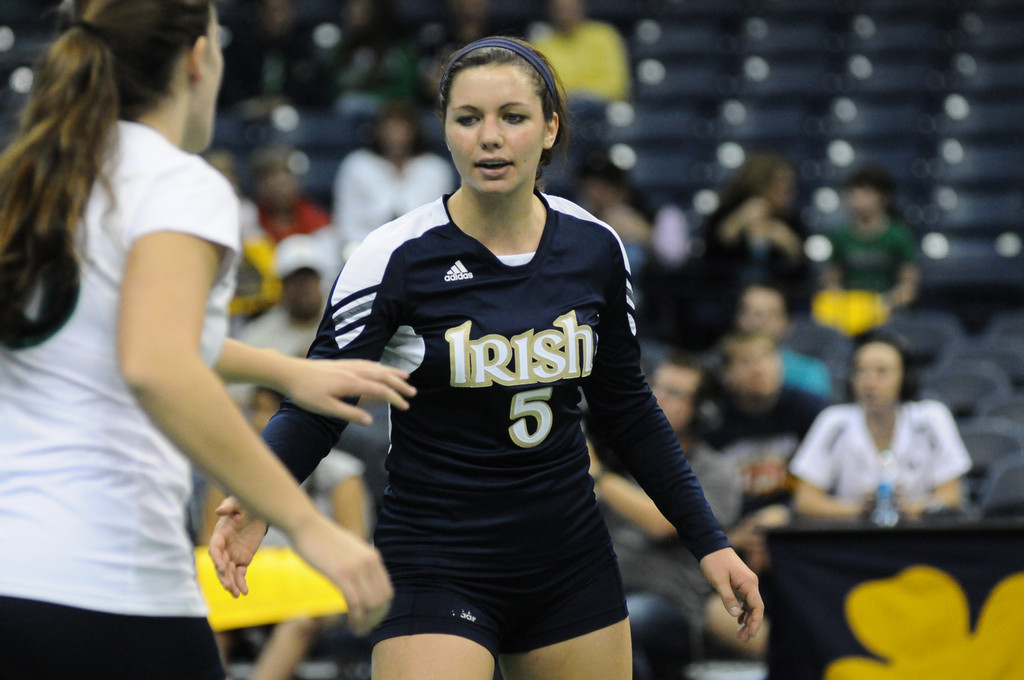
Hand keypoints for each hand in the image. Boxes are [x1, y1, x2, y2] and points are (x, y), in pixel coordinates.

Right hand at [208, 496, 267, 596]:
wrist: (257, 512)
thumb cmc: (244, 505)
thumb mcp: (238, 502)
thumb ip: (229, 506)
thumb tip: (218, 511)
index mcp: (220, 535)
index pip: (215, 550)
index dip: (217, 559)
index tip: (222, 567)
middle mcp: (224, 548)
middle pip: (221, 565)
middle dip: (224, 577)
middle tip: (229, 586)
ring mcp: (232, 555)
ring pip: (229, 573)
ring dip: (231, 584)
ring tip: (236, 594)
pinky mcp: (243, 560)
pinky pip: (240, 574)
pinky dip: (241, 583)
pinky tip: (244, 592)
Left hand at [281, 358, 415, 424]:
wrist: (287, 372)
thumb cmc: (304, 393)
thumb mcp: (325, 408)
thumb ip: (349, 414)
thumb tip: (370, 421)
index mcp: (351, 383)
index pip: (380, 390)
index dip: (395, 398)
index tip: (406, 406)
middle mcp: (352, 371)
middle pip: (382, 376)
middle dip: (399, 384)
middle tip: (413, 393)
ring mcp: (347, 365)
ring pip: (376, 367)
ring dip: (391, 372)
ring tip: (405, 376)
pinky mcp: (341, 363)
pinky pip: (367, 363)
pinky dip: (379, 366)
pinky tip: (380, 368)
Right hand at [289, 512, 393, 635]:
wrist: (307, 526)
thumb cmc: (323, 539)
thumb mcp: (349, 549)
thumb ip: (360, 563)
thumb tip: (362, 581)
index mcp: (373, 557)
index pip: (387, 591)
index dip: (381, 611)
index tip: (370, 620)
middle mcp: (370, 562)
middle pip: (382, 600)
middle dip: (375, 619)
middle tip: (363, 629)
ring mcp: (357, 568)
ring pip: (371, 604)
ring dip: (366, 622)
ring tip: (357, 629)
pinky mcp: (341, 574)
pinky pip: (356, 602)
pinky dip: (356, 618)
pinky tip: (350, 624)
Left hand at [700, 547, 763, 643]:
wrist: (711, 546)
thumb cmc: (714, 562)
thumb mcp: (718, 580)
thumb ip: (727, 597)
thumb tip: (735, 615)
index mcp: (749, 583)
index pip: (758, 607)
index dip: (756, 622)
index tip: (751, 634)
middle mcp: (751, 584)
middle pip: (755, 609)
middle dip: (751, 625)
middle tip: (742, 639)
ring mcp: (746, 584)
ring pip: (750, 606)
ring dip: (746, 620)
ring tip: (740, 634)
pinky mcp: (740, 584)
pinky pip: (745, 601)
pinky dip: (743, 611)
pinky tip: (738, 620)